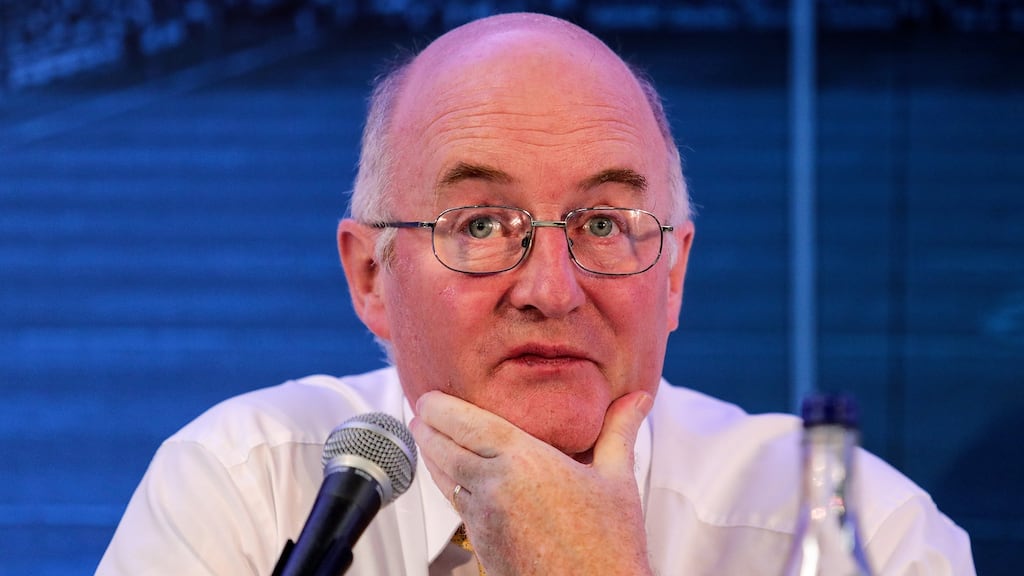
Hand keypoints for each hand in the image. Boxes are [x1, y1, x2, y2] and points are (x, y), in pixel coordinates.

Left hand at [410, 390, 653, 575]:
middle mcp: (495, 488)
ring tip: (428, 439)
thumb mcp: (617, 479)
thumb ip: (620, 431)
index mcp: (524, 462)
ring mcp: (484, 520)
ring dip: (431, 456)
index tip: (429, 396)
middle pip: (444, 449)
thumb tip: (636, 399)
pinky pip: (457, 507)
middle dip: (427, 428)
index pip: (466, 424)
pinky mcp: (482, 546)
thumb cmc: (609, 548)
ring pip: (444, 479)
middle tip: (420, 412)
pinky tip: (455, 481)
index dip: (440, 407)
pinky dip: (448, 486)